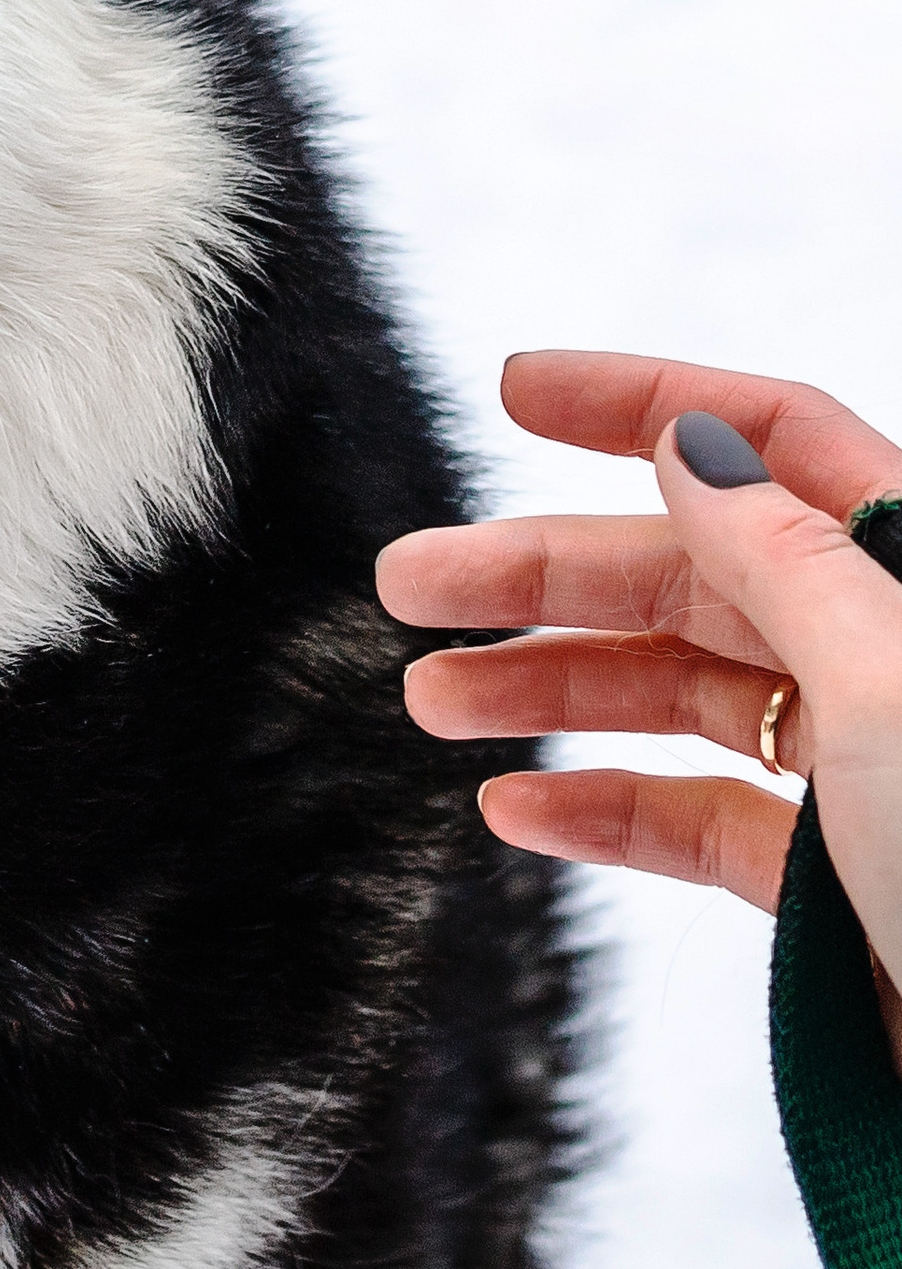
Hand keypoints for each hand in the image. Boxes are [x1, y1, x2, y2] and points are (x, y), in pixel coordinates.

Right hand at [384, 354, 901, 969]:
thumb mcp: (892, 680)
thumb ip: (781, 552)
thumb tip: (690, 440)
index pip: (771, 441)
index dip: (637, 403)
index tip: (514, 392)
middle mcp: (890, 653)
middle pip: (691, 572)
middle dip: (542, 574)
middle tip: (414, 582)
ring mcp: (866, 765)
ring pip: (678, 693)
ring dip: (550, 688)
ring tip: (433, 699)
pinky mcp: (840, 876)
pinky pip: (699, 817)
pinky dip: (603, 808)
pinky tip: (522, 807)